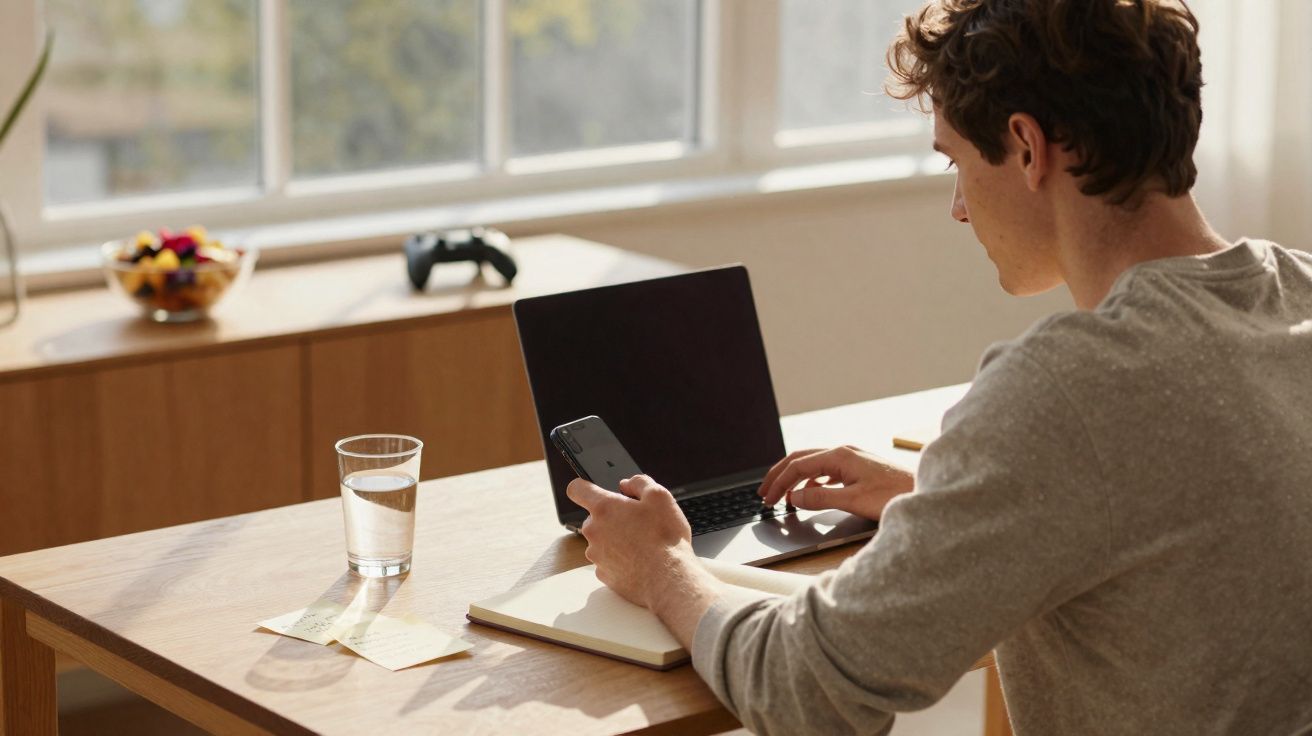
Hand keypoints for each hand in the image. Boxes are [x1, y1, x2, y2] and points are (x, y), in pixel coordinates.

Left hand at [566, 474, 697, 608]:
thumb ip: (639, 483)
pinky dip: (619, 559)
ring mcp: (596, 555)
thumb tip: (627, 484)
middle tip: (637, 521)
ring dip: (616, 539)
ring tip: (642, 544)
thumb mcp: (660, 497)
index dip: (583, 487)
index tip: (591, 490)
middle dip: (611, 517)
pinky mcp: (604, 574)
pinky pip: (607, 561)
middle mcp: (594, 531)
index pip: (577, 489)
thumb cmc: (665, 537)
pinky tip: (639, 560)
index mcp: (604, 508)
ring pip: (601, 540)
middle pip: (593, 518)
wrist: (669, 579)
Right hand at [758, 445, 913, 519]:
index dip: (779, 482)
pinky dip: (811, 483)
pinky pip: (826, 472)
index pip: (798, 466)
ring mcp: (851, 459)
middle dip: (780, 476)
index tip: (768, 499)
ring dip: (794, 480)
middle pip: (801, 460)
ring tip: (782, 496)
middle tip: (765, 494)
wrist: (924, 492)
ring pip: (813, 465)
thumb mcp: (853, 500)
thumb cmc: (895, 495)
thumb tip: (794, 499)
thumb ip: (821, 498)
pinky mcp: (858, 469)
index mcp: (840, 456)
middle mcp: (843, 453)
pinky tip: (809, 495)